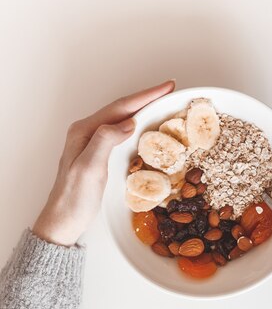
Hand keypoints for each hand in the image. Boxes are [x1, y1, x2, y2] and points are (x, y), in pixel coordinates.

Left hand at [33, 80, 174, 245]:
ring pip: (122, 118)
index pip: (120, 107)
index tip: (167, 87)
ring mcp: (93, 142)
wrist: (63, 221)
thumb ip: (106, 141)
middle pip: (122, 108)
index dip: (145, 96)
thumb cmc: (74, 198)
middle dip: (147, 98)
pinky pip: (122, 132)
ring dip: (143, 109)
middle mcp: (87, 132)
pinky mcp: (99, 153)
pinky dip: (138, 125)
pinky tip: (146, 126)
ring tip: (163, 102)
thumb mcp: (89, 168)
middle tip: (170, 90)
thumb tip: (129, 122)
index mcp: (84, 131)